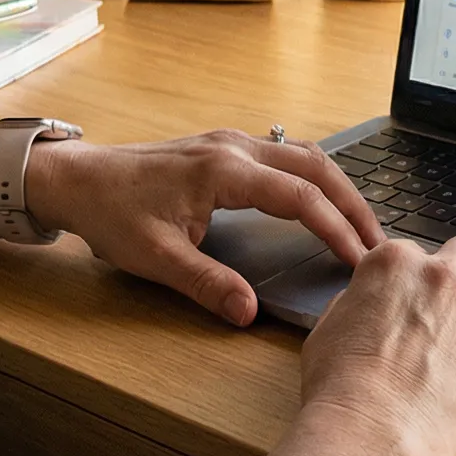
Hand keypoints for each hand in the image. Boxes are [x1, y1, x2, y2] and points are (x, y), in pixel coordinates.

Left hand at [27, 130, 383, 325]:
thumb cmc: (111, 213)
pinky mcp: (225, 148)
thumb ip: (206, 284)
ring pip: (304, 155)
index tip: (359, 259)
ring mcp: (232, 142)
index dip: (336, 229)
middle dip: (352, 204)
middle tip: (378, 243)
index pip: (300, 197)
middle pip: (316, 167)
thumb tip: (248, 313)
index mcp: (224, 170)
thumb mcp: (156, 257)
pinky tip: (321, 203)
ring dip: (337, 188)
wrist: (76, 179)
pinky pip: (286, 155)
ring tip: (359, 225)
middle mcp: (235, 147)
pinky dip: (314, 178)